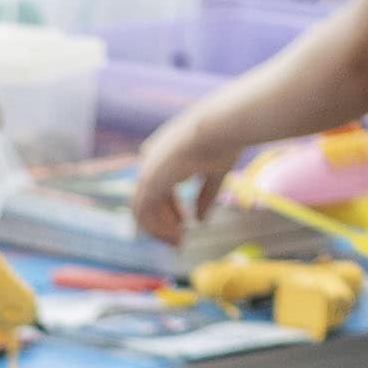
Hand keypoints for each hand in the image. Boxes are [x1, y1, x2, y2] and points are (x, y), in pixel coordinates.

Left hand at [127, 109, 247, 244]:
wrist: (221, 125)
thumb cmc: (224, 141)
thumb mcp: (215, 172)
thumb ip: (205, 196)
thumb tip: (200, 221)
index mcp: (164, 154)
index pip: (158, 188)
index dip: (170, 208)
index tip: (185, 223)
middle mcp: (152, 161)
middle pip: (148, 201)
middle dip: (162, 223)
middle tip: (180, 241)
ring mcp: (148, 169)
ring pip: (142, 210)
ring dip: (159, 230)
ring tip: (179, 243)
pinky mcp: (149, 180)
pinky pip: (145, 213)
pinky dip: (158, 228)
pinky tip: (177, 236)